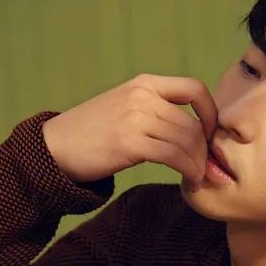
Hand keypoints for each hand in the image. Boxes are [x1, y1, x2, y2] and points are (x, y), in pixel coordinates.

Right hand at [41, 74, 217, 188]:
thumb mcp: (124, 109)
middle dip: (206, 151)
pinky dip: (188, 171)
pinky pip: (174, 156)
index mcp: (143, 84)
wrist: (55, 148)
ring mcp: (135, 117)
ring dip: (199, 165)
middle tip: (207, 170)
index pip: (194, 88)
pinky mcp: (130, 142)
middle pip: (193, 123)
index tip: (210, 137)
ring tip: (199, 179)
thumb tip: (190, 129)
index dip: (211, 113)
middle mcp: (141, 95)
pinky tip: (189, 181)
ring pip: (187, 141)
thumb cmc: (92, 134)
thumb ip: (154, 110)